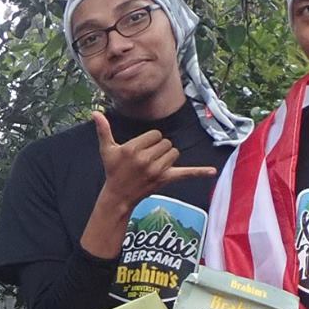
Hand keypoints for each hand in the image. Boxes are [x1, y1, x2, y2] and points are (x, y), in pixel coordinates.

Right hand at [94, 112, 217, 208]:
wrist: (118, 195)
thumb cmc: (113, 170)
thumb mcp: (107, 150)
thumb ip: (103, 130)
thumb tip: (95, 113)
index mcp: (133, 149)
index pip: (155, 134)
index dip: (149, 140)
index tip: (140, 150)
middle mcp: (146, 159)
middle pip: (166, 142)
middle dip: (158, 148)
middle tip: (146, 160)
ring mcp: (157, 170)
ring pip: (174, 153)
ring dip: (167, 157)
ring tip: (153, 165)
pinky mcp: (166, 179)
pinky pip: (186, 173)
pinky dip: (200, 172)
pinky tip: (213, 171)